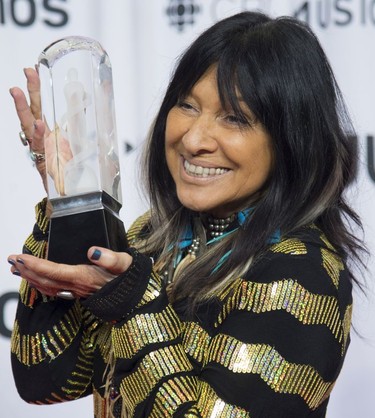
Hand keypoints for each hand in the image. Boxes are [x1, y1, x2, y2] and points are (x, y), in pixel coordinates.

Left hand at [7, 247, 132, 298]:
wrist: (136, 296)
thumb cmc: (130, 278)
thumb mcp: (125, 263)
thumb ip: (110, 257)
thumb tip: (93, 251)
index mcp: (85, 277)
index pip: (53, 270)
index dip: (35, 264)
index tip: (19, 256)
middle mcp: (77, 286)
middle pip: (45, 280)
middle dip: (26, 270)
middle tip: (11, 260)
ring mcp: (77, 292)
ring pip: (47, 287)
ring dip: (30, 278)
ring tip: (17, 268)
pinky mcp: (79, 293)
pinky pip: (54, 291)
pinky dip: (41, 284)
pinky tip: (37, 281)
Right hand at [10, 67, 72, 194]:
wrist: (70, 193)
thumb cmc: (72, 168)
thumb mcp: (79, 143)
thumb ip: (81, 124)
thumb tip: (92, 99)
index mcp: (50, 130)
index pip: (43, 104)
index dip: (39, 87)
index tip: (37, 67)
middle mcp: (43, 137)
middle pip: (34, 110)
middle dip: (31, 90)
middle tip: (28, 70)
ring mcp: (41, 148)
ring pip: (28, 125)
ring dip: (22, 108)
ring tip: (16, 90)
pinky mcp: (44, 162)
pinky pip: (39, 146)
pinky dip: (39, 135)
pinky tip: (39, 124)